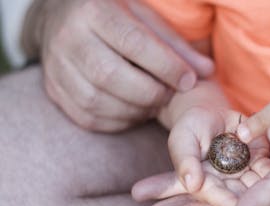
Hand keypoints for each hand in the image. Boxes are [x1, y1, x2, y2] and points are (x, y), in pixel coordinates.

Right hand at [27, 0, 213, 131]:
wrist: (64, 21)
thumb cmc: (116, 20)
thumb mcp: (146, 21)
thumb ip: (176, 46)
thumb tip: (206, 71)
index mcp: (95, 11)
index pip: (133, 42)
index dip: (165, 66)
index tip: (187, 80)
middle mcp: (69, 37)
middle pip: (110, 76)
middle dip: (150, 92)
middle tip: (168, 95)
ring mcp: (56, 67)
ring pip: (97, 101)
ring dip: (135, 110)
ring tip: (153, 103)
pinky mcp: (53, 90)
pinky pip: (87, 117)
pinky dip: (118, 121)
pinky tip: (134, 112)